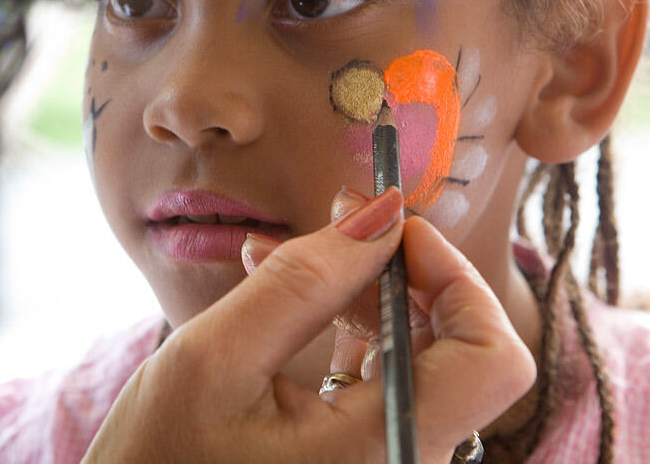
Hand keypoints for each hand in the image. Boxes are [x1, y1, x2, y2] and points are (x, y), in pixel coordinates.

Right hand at [84, 187, 534, 463]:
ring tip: (283, 252)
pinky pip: (378, 381)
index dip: (457, 279)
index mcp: (380, 454)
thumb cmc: (158, 462)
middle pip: (456, 349)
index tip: (396, 230)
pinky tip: (286, 292)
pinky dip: (343, 327)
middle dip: (398, 269)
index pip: (491, 359)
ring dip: (361, 292)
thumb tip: (380, 213)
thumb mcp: (216, 359)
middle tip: (340, 211)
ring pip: (414, 358)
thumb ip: (304, 281)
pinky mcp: (356, 460)